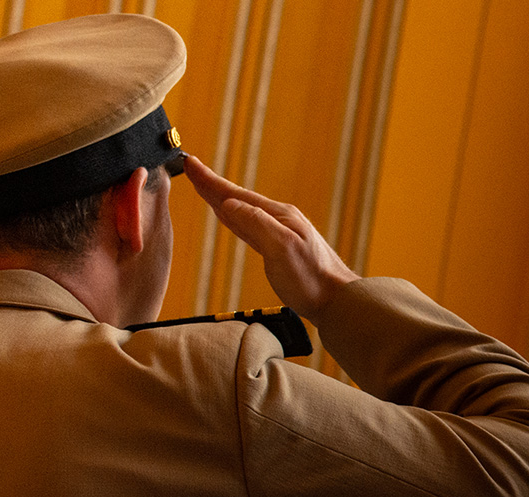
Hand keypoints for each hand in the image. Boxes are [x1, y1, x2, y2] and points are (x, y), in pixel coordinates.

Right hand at [183, 155, 359, 318]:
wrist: (337, 301)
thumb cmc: (312, 279)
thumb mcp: (281, 248)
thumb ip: (256, 223)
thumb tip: (229, 204)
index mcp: (279, 216)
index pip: (237, 194)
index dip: (211, 181)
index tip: (191, 164)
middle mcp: (279, 220)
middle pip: (238, 198)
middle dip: (212, 185)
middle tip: (190, 168)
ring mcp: (280, 234)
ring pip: (242, 211)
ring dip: (221, 198)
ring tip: (204, 187)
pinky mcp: (279, 250)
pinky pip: (248, 227)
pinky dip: (233, 218)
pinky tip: (229, 215)